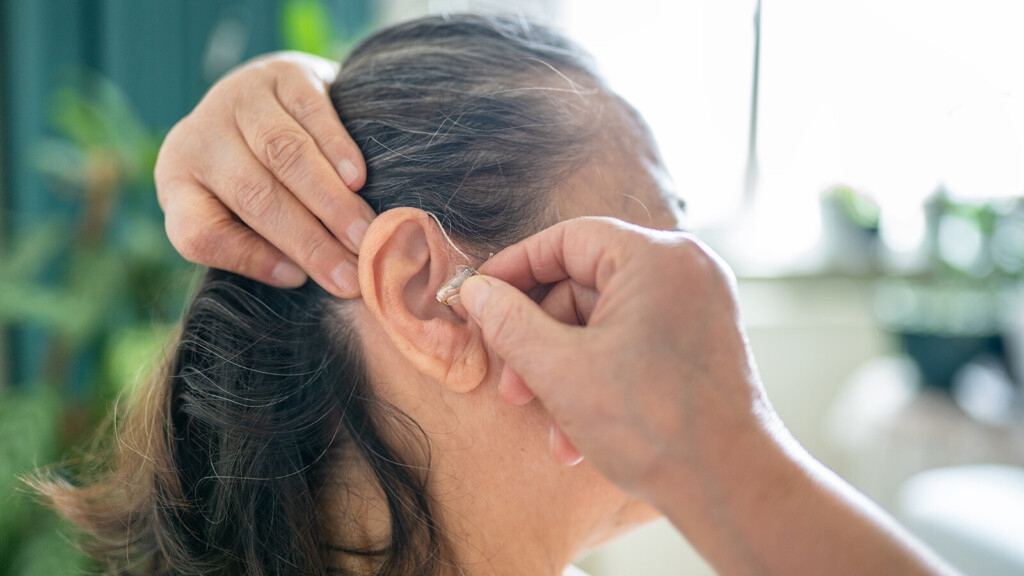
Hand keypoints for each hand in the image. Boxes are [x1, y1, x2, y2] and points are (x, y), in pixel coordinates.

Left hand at [155, 51, 374, 296]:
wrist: (272, 98)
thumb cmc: (261, 175)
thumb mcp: (239, 211)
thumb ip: (261, 246)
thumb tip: (311, 279)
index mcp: (178, 182)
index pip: (199, 232)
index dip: (249, 260)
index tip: (297, 280)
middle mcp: (200, 138)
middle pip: (254, 197)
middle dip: (309, 242)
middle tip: (352, 276)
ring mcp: (237, 99)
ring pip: (285, 155)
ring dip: (330, 202)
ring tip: (364, 235)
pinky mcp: (280, 73)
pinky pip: (312, 114)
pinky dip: (338, 150)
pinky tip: (358, 181)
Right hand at [461, 217, 768, 498]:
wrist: (733, 488)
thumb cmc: (656, 428)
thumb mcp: (560, 370)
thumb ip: (509, 323)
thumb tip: (477, 293)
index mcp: (656, 257)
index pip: (566, 239)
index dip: (514, 269)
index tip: (479, 297)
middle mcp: (685, 269)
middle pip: (583, 284)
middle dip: (539, 339)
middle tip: (510, 381)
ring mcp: (698, 304)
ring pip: (605, 321)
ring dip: (565, 371)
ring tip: (546, 422)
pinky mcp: (702, 339)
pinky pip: (634, 340)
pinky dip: (601, 377)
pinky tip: (576, 433)